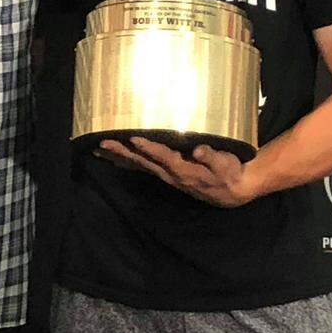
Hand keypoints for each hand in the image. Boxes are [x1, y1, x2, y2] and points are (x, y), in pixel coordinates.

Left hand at [96, 137, 256, 207]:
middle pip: (143, 162)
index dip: (149, 148)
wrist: (231, 192)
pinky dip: (127, 163)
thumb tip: (197, 151)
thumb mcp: (225, 164)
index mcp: (184, 170)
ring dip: (119, 158)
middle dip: (123, 153)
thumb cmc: (229, 173)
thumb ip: (210, 157)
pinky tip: (114, 159)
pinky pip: (143, 168)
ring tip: (100, 150)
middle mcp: (170, 174)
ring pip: (139, 166)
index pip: (163, 157)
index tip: (133, 139)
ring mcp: (166, 176)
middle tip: (103, 143)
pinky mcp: (166, 175)